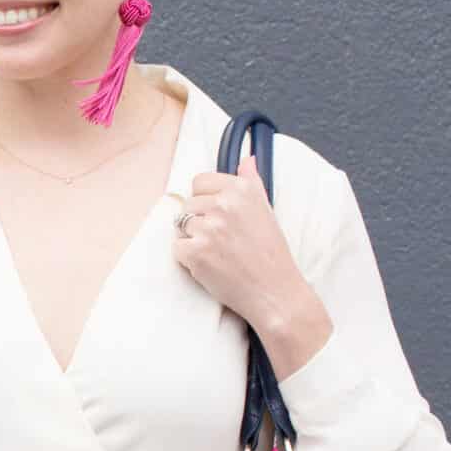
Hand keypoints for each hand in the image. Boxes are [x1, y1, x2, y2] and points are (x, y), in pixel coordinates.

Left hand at [171, 150, 315, 335]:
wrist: (273, 289)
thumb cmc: (270, 252)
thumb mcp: (266, 210)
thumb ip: (251, 182)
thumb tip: (246, 160)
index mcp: (241, 190)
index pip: (199, 181)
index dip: (204, 199)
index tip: (217, 214)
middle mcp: (224, 204)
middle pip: (187, 204)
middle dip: (198, 220)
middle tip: (221, 239)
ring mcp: (208, 228)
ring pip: (180, 225)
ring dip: (193, 239)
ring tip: (218, 251)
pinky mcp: (195, 251)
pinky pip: (177, 247)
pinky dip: (188, 257)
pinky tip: (210, 263)